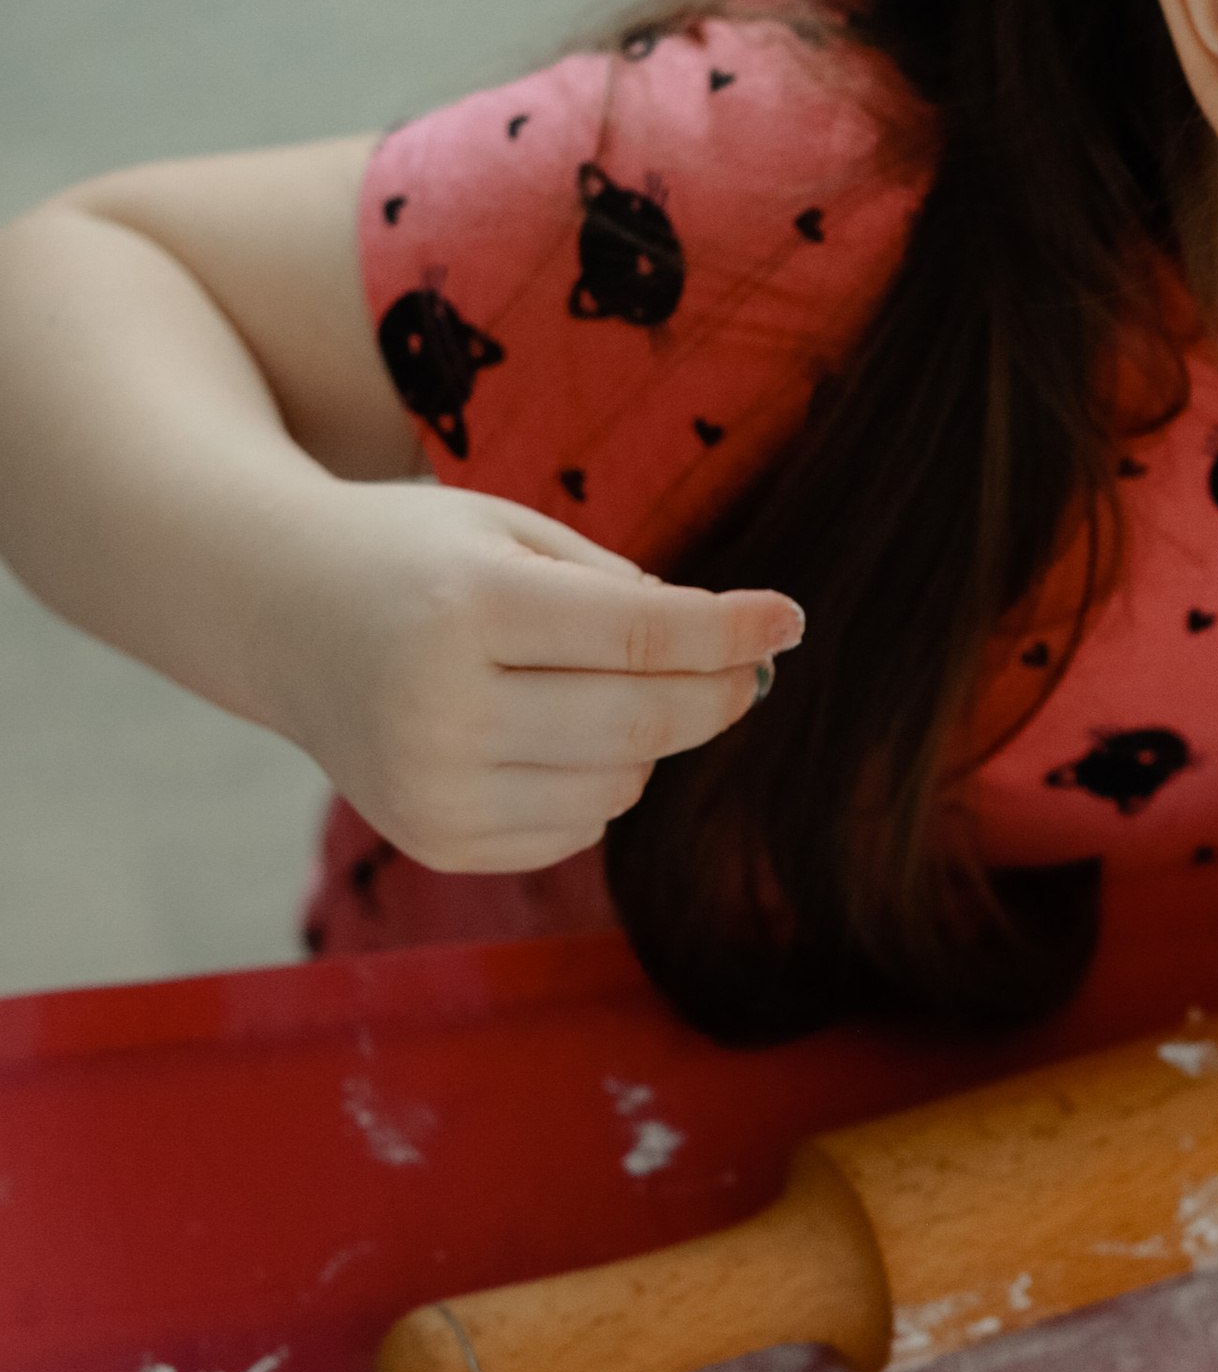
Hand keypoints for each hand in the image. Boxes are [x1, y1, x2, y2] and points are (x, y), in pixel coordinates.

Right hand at [264, 478, 801, 873]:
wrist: (276, 613)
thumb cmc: (415, 559)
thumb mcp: (507, 530)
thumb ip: (621, 588)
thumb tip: (736, 653)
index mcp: (466, 604)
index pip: (639, 634)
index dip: (730, 631)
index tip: (788, 619)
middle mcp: (440, 707)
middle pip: (643, 724)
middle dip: (716, 694)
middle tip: (746, 668)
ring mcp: (432, 788)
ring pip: (621, 785)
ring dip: (648, 739)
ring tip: (602, 686)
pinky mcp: (434, 841)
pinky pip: (577, 828)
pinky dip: (596, 783)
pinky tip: (549, 733)